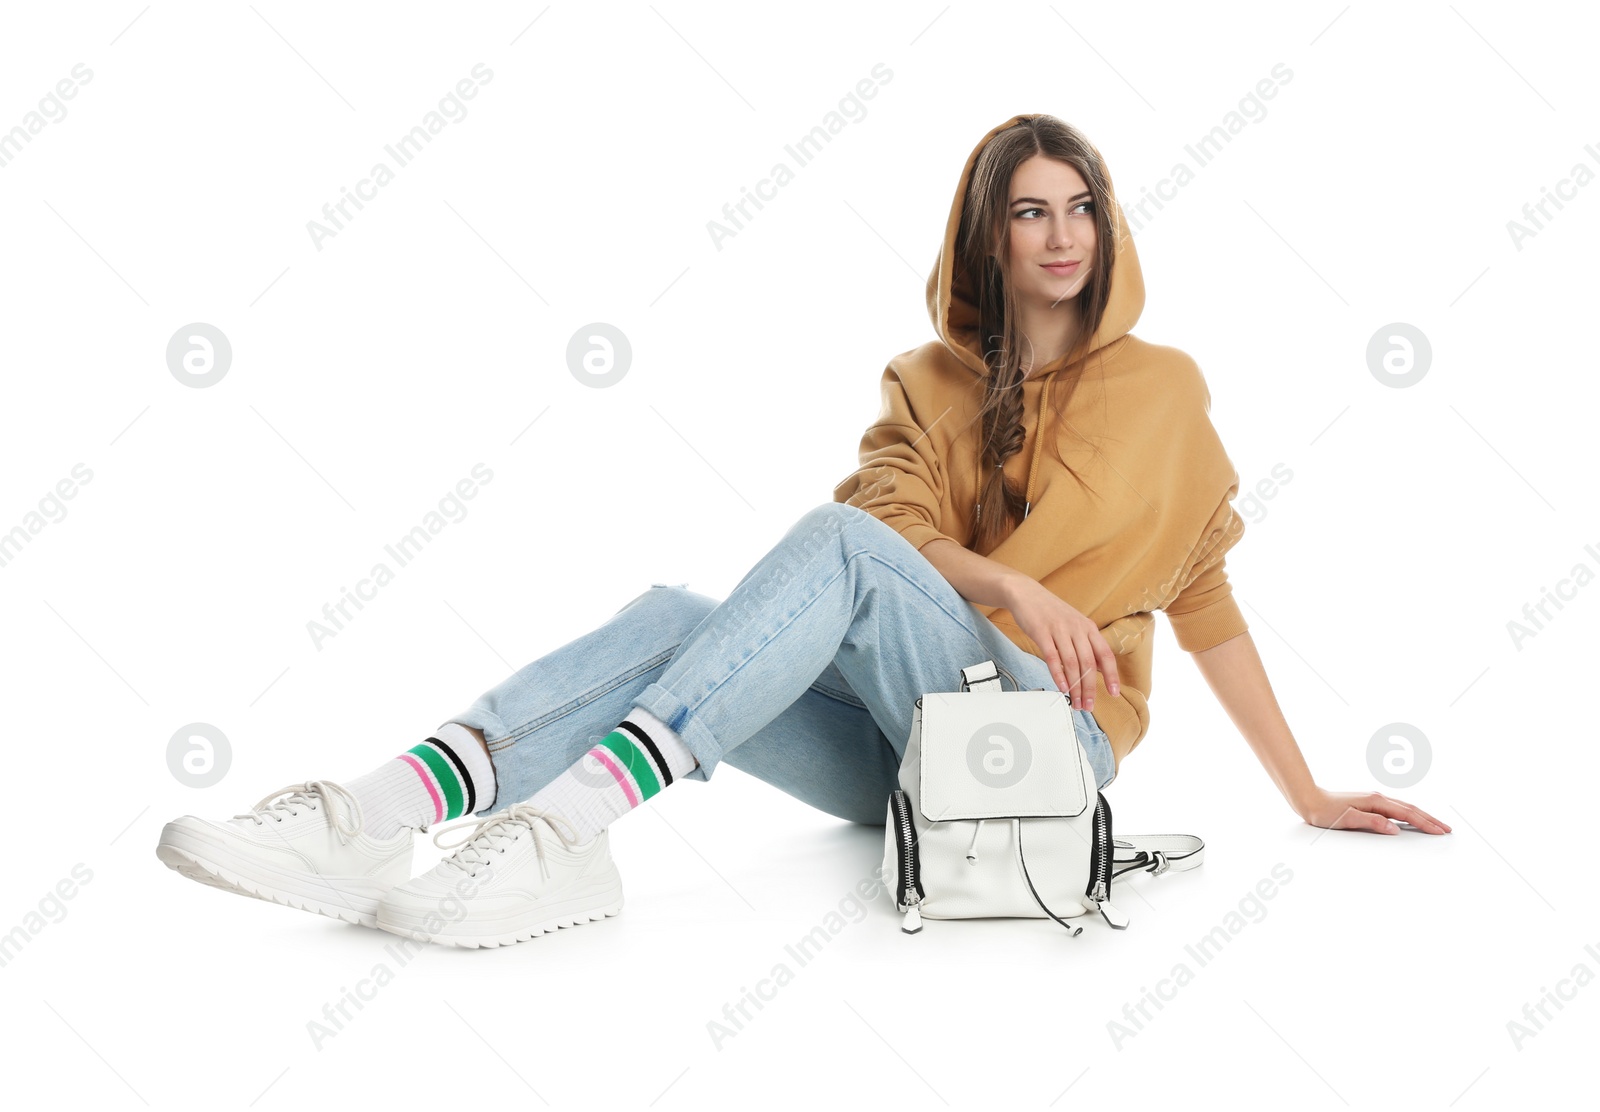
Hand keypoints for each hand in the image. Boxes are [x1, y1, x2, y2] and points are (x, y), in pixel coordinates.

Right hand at [1002, 576, 1119, 711]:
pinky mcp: (1041, 632)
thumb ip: (1085, 644)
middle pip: (1088, 663)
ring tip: (1075, 701)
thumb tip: (1096, 668)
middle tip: (1088, 705)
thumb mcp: (1074, 624)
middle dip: (1090, 688)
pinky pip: (1052, 657)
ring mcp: (1059, 630)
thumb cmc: (1050, 611)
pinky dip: (1058, 674)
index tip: (1113, 692)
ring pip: (1072, 663)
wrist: (1026, 593)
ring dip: (1075, 687)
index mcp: (1088, 627)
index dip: (1111, 675)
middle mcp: (1076, 628)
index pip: (1105, 654)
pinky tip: (1061, 687)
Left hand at [1293, 785, 1451, 834]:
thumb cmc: (1325, 811)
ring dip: (1422, 816)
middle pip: (1411, 809)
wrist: (1310, 799)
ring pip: (1405, 808)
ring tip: (1436, 825)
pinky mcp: (1370, 804)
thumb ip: (1372, 823)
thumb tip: (1395, 829)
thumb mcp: (1347, 819)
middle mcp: (1378, 798)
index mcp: (1376, 801)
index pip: (1407, 814)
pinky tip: (1412, 820)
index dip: (1426, 823)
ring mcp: (1375, 800)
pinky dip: (1409, 815)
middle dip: (1430, 819)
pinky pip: (1396, 809)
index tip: (1441, 831)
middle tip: (1448, 829)